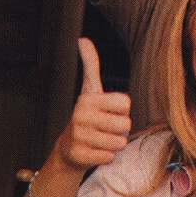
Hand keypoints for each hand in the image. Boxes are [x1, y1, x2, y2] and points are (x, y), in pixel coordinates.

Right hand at [54, 38, 130, 170]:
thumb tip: (83, 39)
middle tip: (104, 129)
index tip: (108, 112)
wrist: (69, 149)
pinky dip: (106, 157)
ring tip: (100, 140)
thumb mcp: (90, 91)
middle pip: (126, 124)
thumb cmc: (87, 118)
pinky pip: (110, 157)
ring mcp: (79, 136)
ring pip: (120, 142)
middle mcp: (81, 115)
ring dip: (114, 144)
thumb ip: (91, 66)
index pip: (126, 103)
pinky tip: (94, 151)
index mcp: (88, 99)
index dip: (121, 111)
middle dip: (119, 130)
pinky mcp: (80, 155)